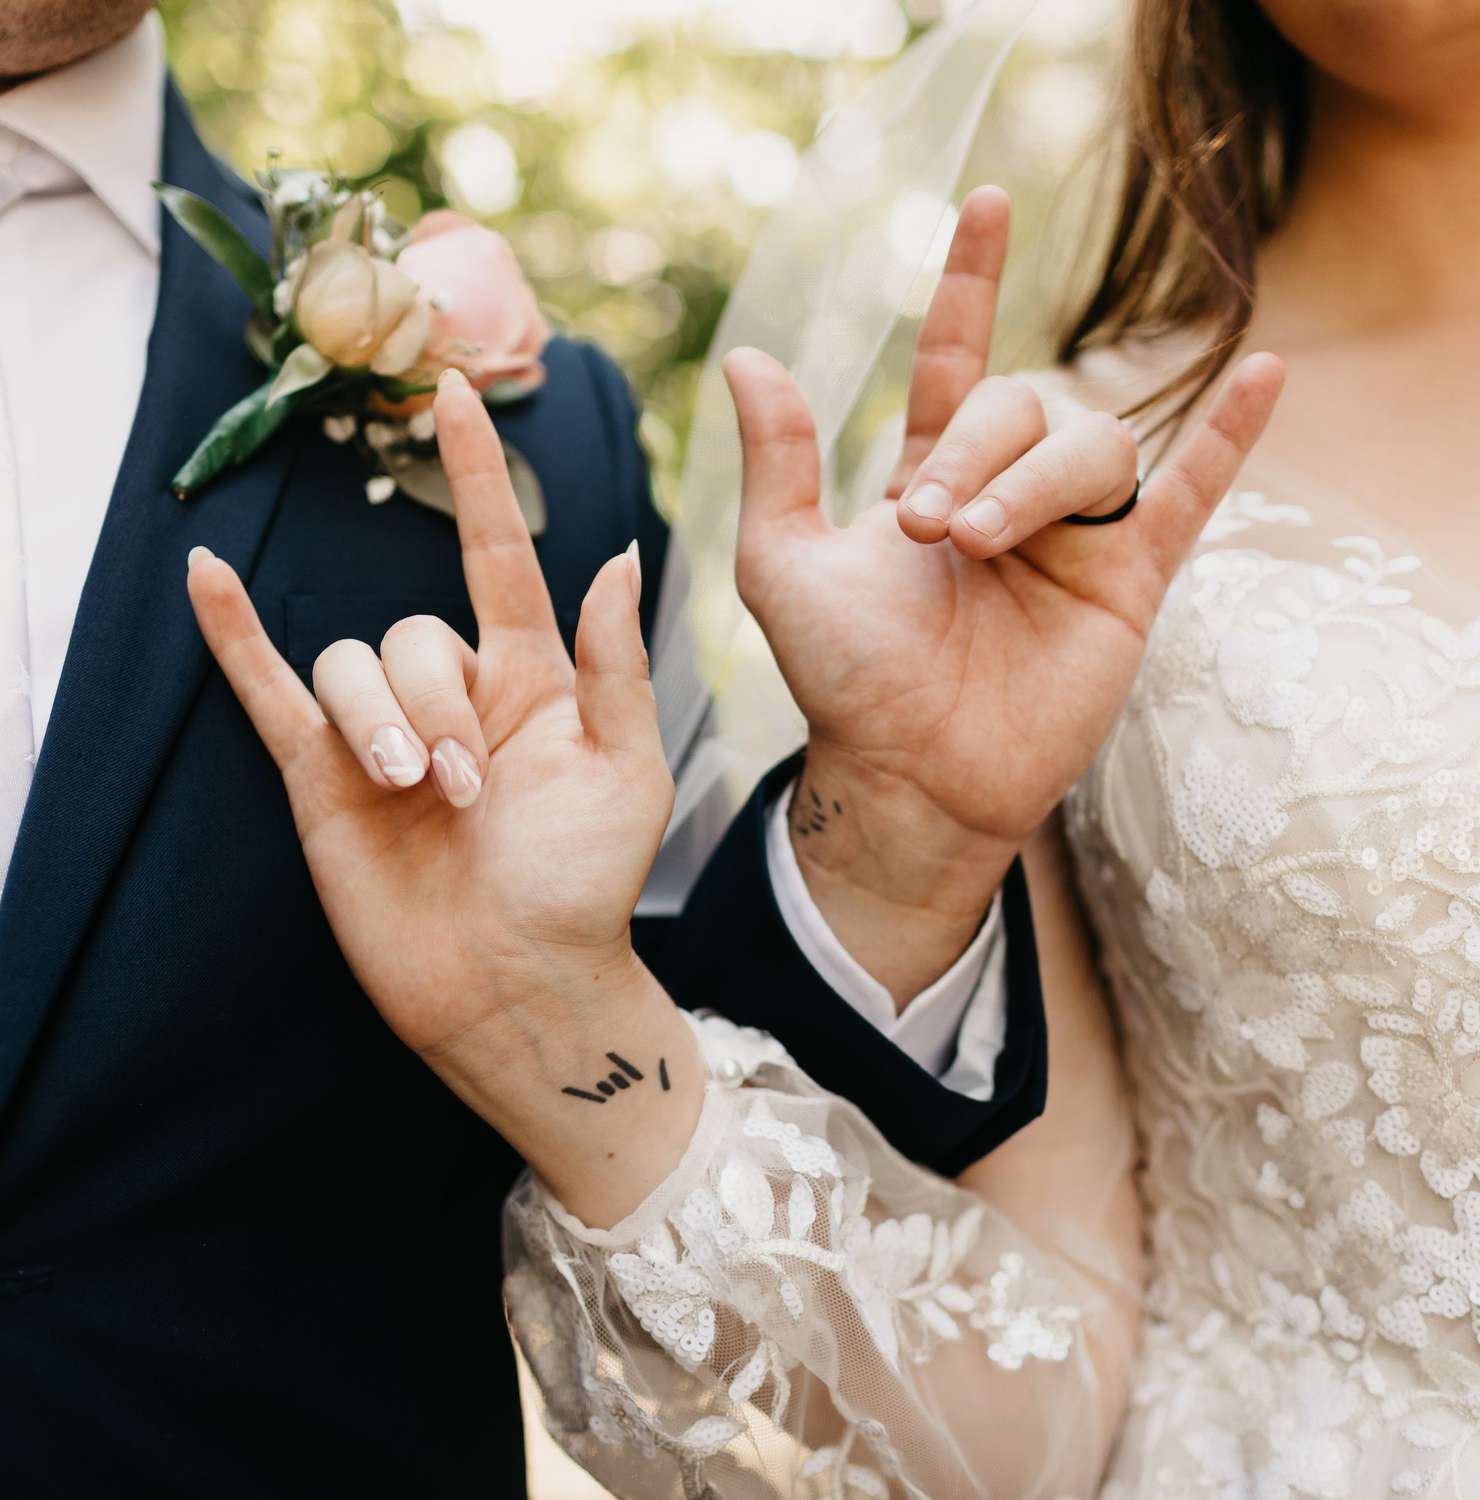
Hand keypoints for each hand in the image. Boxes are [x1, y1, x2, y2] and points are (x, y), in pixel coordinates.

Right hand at [187, 371, 700, 1219]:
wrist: (519, 984)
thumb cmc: (588, 884)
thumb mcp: (626, 771)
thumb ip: (613, 665)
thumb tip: (613, 556)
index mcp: (529, 681)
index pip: (496, 556)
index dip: (479, 477)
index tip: (458, 392)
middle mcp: (452, 694)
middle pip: (412, 633)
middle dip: (434, 707)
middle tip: (467, 794)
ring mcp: (383, 733)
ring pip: (350, 667)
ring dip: (380, 723)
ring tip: (418, 798)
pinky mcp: (322, 777)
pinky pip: (270, 689)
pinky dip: (236, 636)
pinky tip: (206, 578)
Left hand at [727, 187, 1282, 992]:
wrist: (910, 778)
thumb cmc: (842, 681)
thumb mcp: (785, 566)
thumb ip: (779, 465)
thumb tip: (749, 358)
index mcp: (931, 476)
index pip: (957, 360)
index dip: (971, 284)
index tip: (987, 203)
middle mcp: (1007, 494)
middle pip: (1022, 408)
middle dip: (975, 455)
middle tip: (930, 530)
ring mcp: (1073, 537)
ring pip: (1091, 448)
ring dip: (1036, 483)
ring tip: (981, 546)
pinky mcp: (1129, 584)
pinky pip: (1192, 495)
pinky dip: (1229, 438)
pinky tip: (1266, 374)